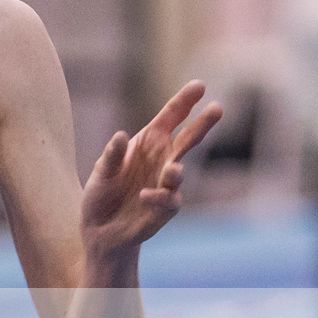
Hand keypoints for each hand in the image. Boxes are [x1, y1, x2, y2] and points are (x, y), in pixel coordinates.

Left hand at [81, 80, 222, 258]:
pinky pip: (169, 201)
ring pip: (179, 172)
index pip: (170, 118)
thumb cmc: (102, 195)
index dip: (185, 101)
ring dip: (176, 171)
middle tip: (218, 108)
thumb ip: (112, 155)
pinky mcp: (164, 209)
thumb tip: (121, 136)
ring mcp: (165, 185)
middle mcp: (162, 161)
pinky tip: (145, 195)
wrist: (100, 232)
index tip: (200, 85)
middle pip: (188, 139)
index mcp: (148, 143)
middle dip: (202, 124)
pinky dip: (159, 197)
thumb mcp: (102, 172)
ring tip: (173, 171)